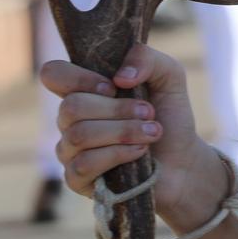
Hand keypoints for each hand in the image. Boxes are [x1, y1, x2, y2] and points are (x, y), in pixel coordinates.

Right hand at [40, 44, 220, 224]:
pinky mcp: (77, 180)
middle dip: (118, 109)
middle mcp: (71, 120)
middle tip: (149, 112)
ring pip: (78, 136)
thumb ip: (147, 58)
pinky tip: (139, 153)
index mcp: (84, 91)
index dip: (78, 78)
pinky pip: (83, 165)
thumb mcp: (169, 76)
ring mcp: (70, 151)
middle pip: (70, 107)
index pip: (53, 74)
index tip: (114, 86)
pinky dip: (117, 155)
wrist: (183, 161)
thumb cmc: (169, 117)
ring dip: (123, 131)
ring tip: (152, 133)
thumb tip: (119, 76)